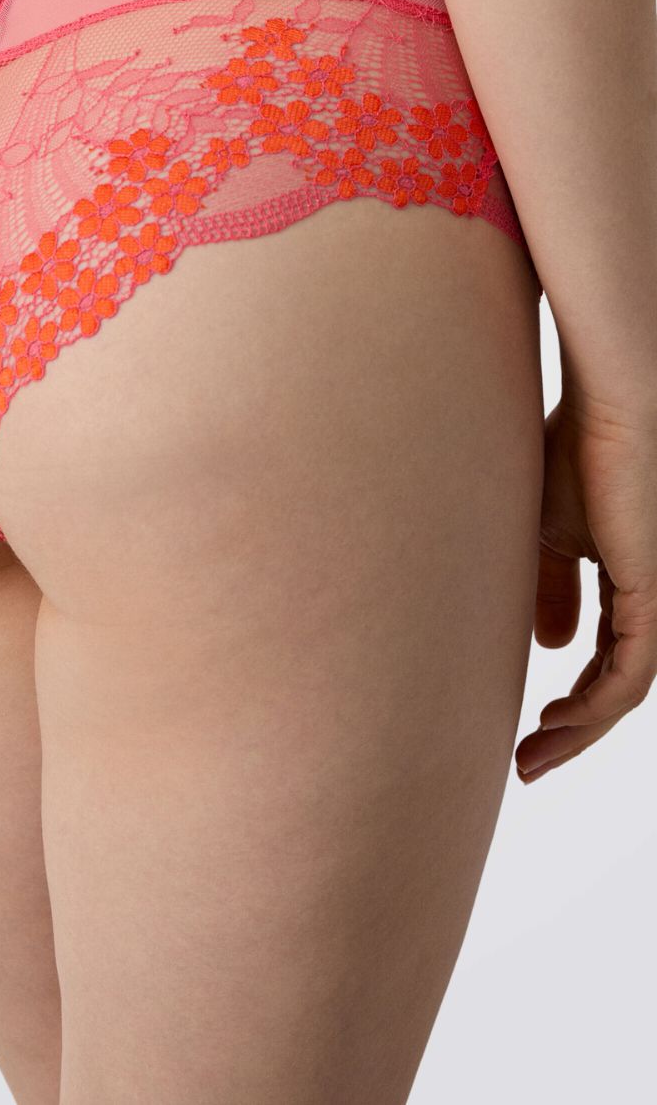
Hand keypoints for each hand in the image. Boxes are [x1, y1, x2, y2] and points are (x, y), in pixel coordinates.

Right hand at [515, 391, 656, 782]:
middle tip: (527, 764)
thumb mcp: (547, 533)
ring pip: (625, 691)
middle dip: (572, 732)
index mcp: (629, 579)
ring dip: (579, 732)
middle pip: (615, 686)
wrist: (609, 405)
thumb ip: (550, 589)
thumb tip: (550, 647)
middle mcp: (650, 597)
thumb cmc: (573, 448)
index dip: (568, 698)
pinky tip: (556, 721)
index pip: (605, 658)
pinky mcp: (655, 596)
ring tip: (532, 757)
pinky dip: (594, 707)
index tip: (525, 729)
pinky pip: (631, 676)